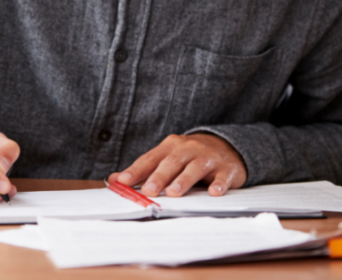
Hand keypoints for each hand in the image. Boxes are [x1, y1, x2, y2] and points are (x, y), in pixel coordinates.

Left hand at [108, 133, 245, 196]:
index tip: (123, 182)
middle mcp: (188, 149)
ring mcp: (207, 157)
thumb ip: (143, 169)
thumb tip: (115, 179)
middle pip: (171, 162)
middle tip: (149, 191)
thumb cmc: (189, 156)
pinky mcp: (226, 168)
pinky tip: (214, 193)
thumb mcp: (166, 158)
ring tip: (174, 193)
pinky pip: (222, 176)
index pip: (150, 158)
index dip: (136, 170)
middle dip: (159, 177)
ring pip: (194, 168)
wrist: (226, 147)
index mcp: (170, 147)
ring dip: (184, 180)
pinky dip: (218, 184)